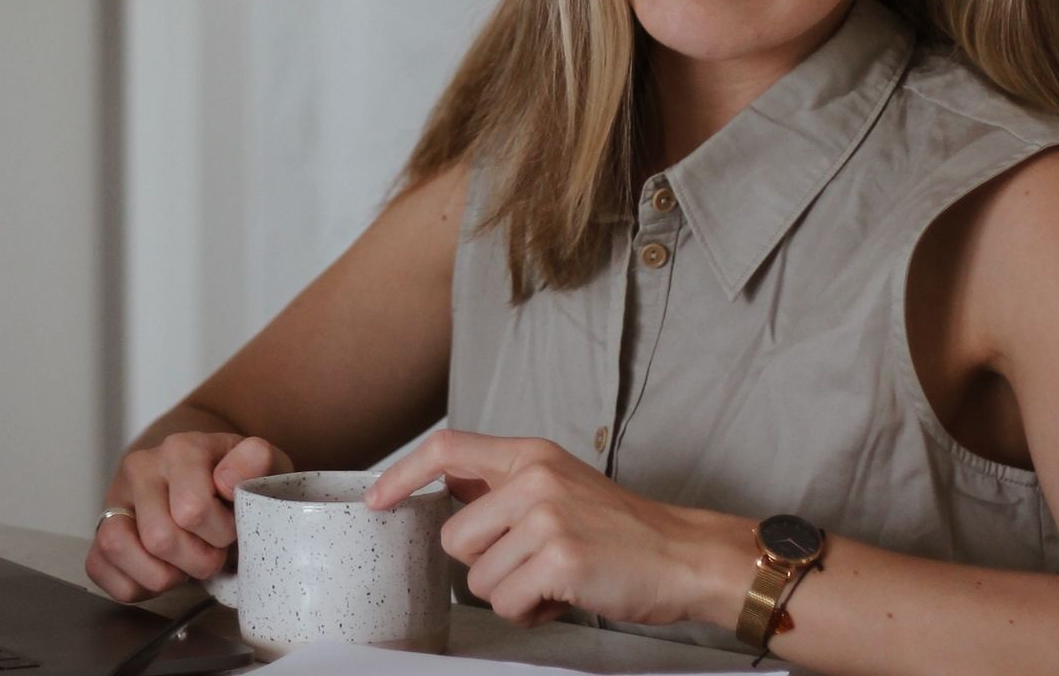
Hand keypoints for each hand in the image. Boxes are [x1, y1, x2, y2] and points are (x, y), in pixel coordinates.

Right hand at [86, 433, 292, 601]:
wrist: (208, 472)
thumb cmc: (238, 477)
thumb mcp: (262, 465)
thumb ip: (257, 463)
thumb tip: (227, 478)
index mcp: (182, 448)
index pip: (192, 510)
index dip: (220, 533)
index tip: (233, 527)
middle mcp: (142, 467)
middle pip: (159, 538)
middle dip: (197, 559)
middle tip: (214, 551)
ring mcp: (115, 498)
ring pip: (119, 549)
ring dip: (162, 574)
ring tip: (187, 563)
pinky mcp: (98, 530)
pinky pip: (100, 570)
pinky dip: (136, 586)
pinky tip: (164, 570)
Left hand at [366, 429, 752, 629]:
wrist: (680, 553)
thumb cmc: (619, 527)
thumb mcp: (560, 483)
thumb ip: (506, 484)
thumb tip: (446, 490)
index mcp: (531, 454)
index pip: (447, 447)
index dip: (403, 473)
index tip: (377, 501)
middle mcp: (534, 477)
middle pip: (454, 537)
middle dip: (484, 564)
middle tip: (530, 563)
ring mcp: (546, 517)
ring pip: (479, 578)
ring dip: (511, 592)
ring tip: (554, 577)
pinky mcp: (559, 559)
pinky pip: (509, 604)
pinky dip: (532, 612)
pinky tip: (566, 593)